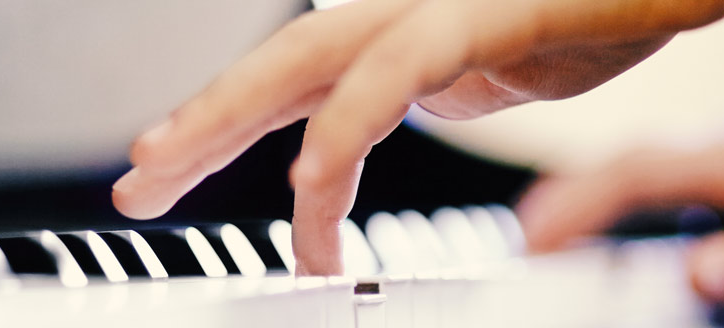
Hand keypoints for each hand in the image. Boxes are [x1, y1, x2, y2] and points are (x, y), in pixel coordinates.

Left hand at [111, 0, 723, 274]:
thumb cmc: (587, 15)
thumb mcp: (484, 69)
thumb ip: (419, 91)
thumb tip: (369, 127)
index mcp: (390, 30)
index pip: (284, 83)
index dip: (215, 123)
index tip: (162, 173)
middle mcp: (394, 12)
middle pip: (271, 68)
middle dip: (197, 125)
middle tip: (136, 185)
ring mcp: (431, 6)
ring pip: (306, 62)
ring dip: (236, 125)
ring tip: (195, 187)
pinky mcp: (480, 15)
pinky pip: (393, 77)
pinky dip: (347, 132)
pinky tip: (312, 182)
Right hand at [518, 110, 723, 301]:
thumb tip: (695, 277)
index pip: (636, 175)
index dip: (576, 206)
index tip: (530, 242)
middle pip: (628, 160)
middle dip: (568, 196)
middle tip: (522, 243)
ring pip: (647, 161)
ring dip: (597, 192)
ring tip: (553, 231)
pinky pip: (671, 171)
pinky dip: (631, 193)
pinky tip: (627, 221)